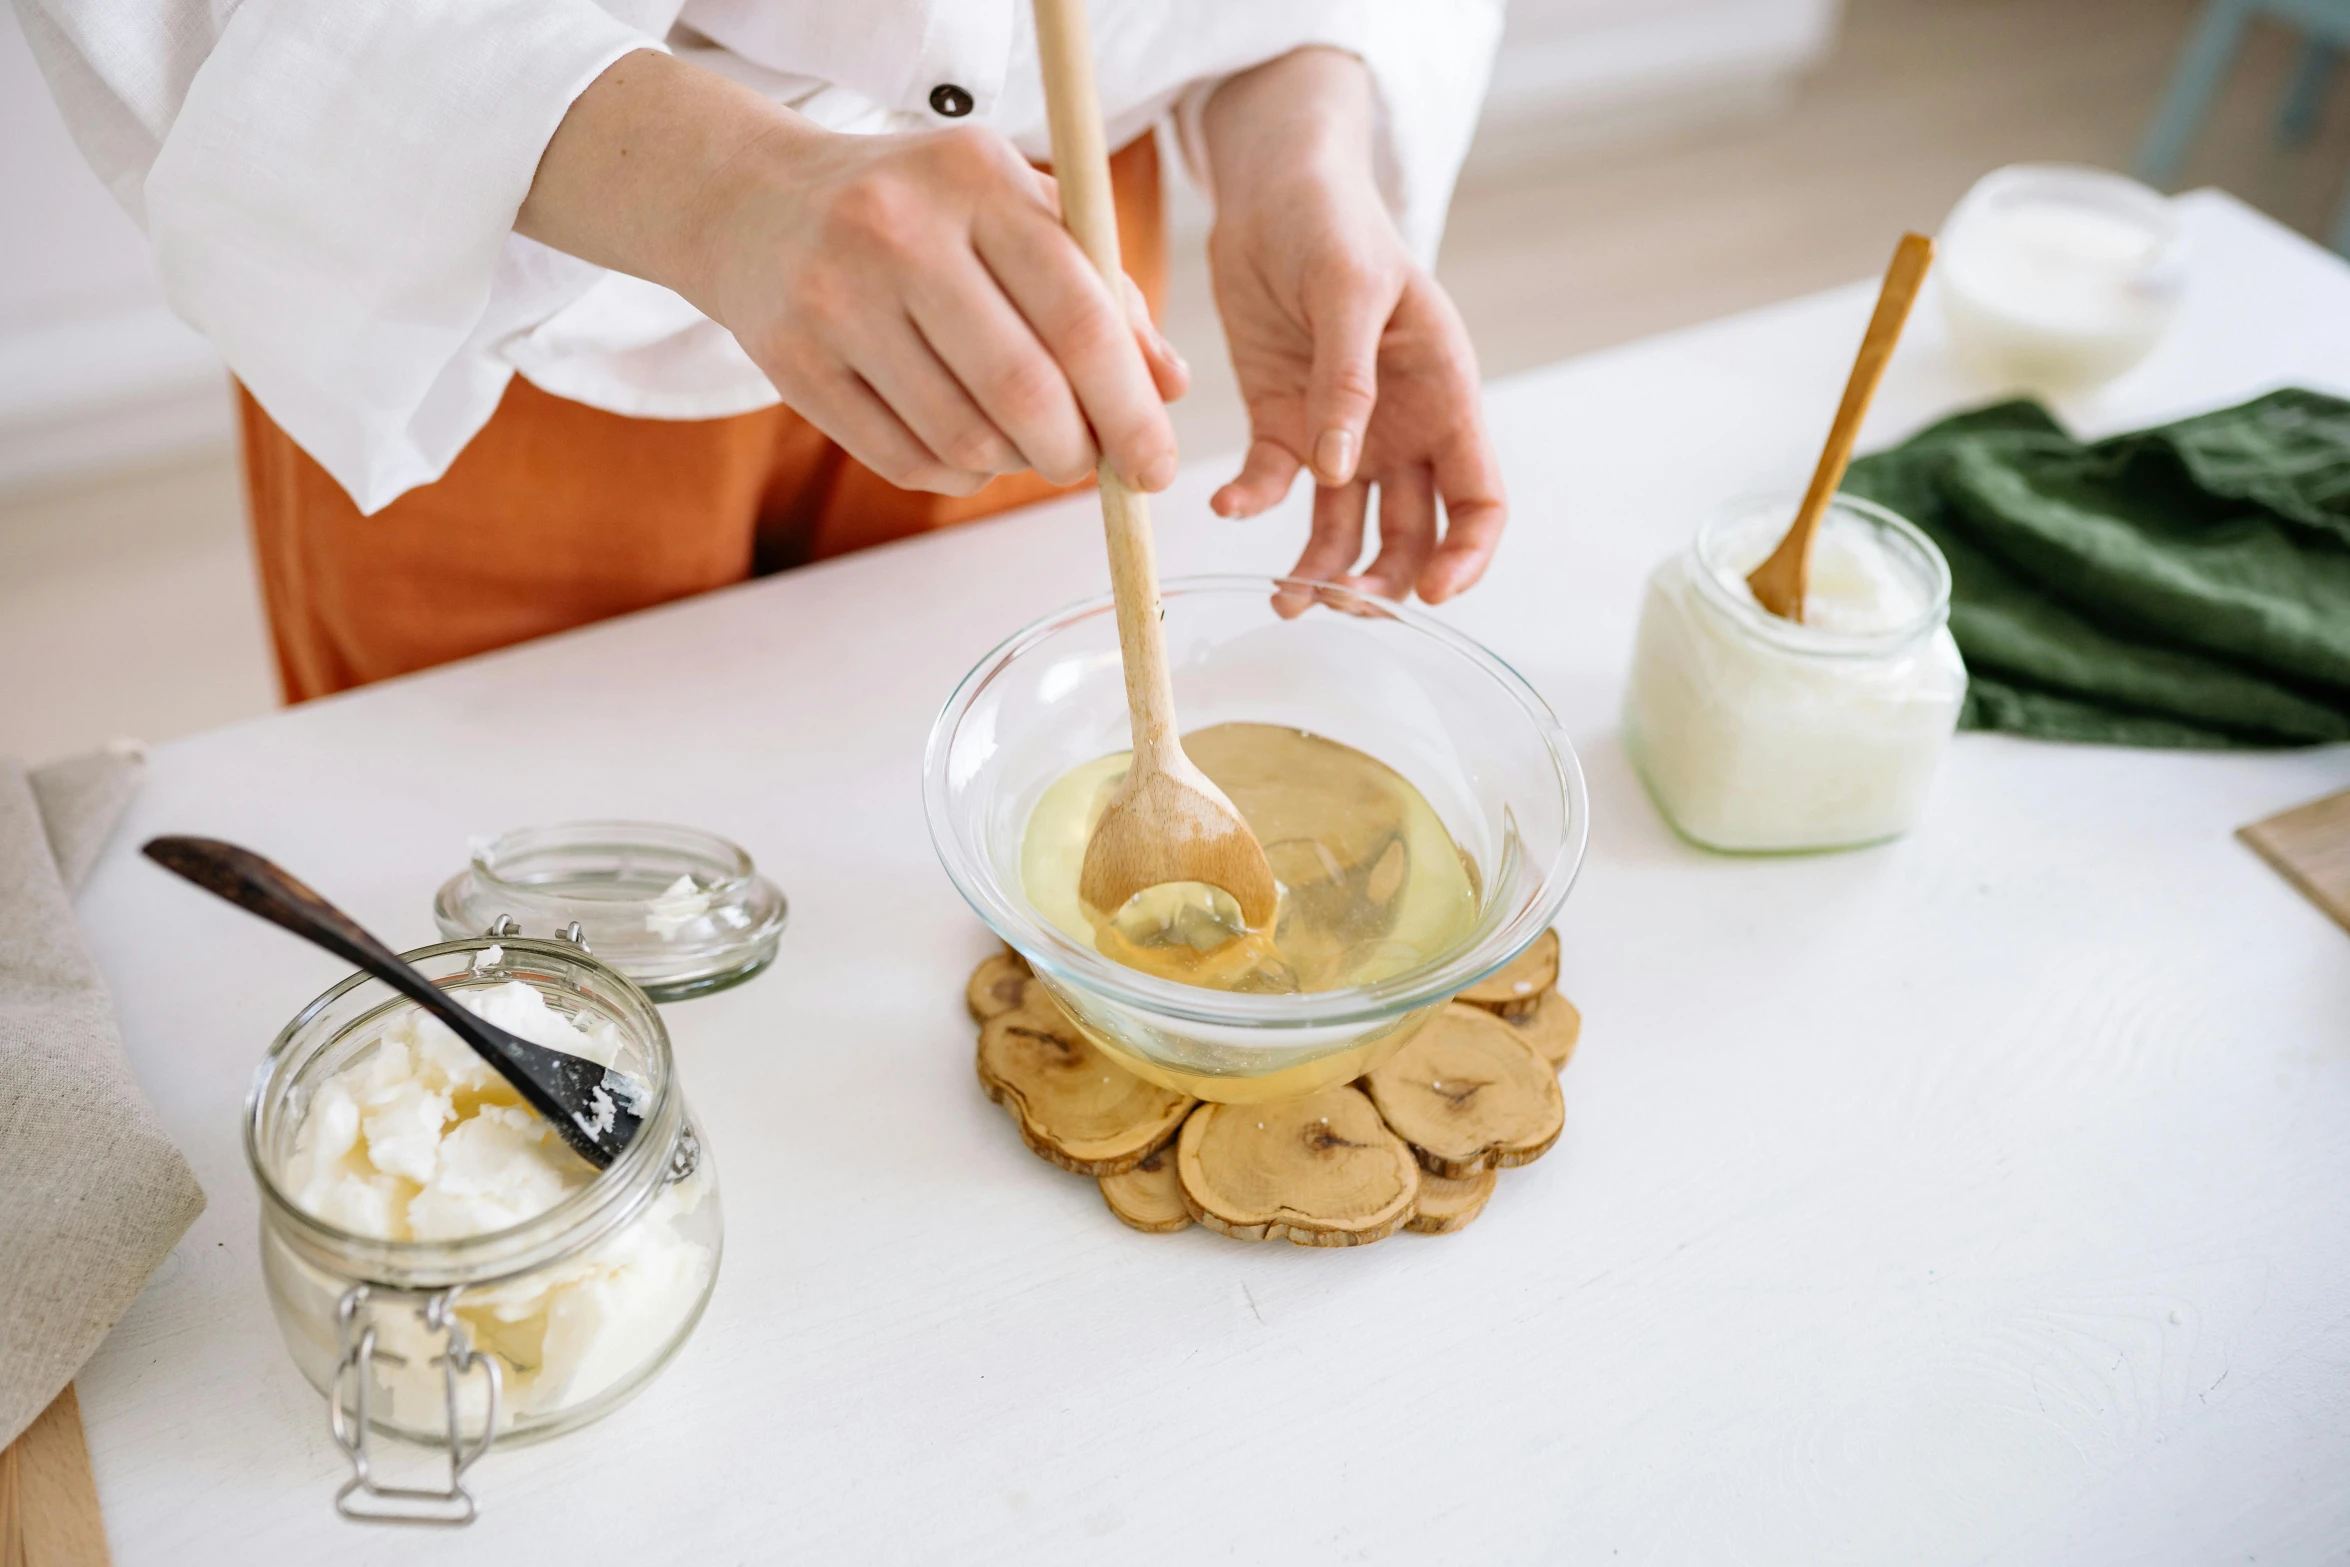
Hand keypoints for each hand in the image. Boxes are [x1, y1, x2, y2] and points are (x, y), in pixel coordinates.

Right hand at [519, 51, 1185, 496]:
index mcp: (975, 180)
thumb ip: (1101, 287)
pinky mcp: (793, 364)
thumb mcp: (1011, 210)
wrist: (752, 201)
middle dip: (1078, 453)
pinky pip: (906, 462)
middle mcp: (900, 233)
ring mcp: (836, 300)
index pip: (1077, 312)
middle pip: (1023, 391)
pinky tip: (968, 446)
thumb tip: (1170, 386)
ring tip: (1027, 443)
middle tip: (1093, 466)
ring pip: (966, 438)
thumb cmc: (917, 210)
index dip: (1131, 406)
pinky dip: (959, 473)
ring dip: (1018, 464)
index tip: (1159, 465)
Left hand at [1200, 49, 1504, 609]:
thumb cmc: (1334, 225)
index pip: (1480, 500)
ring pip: (1346, 530)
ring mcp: (1343, 434)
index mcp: (1446, 397)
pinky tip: (1224, 507)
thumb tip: (1340, 471)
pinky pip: (1274, 484)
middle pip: (1413, 536)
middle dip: (1385, 582)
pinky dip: (1252, 504)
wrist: (1273, 193)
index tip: (1433, 594)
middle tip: (1337, 600)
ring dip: (1321, 571)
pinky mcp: (1283, 425)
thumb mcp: (1351, 290)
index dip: (1467, 556)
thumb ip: (1349, 382)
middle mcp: (1403, 430)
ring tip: (1285, 598)